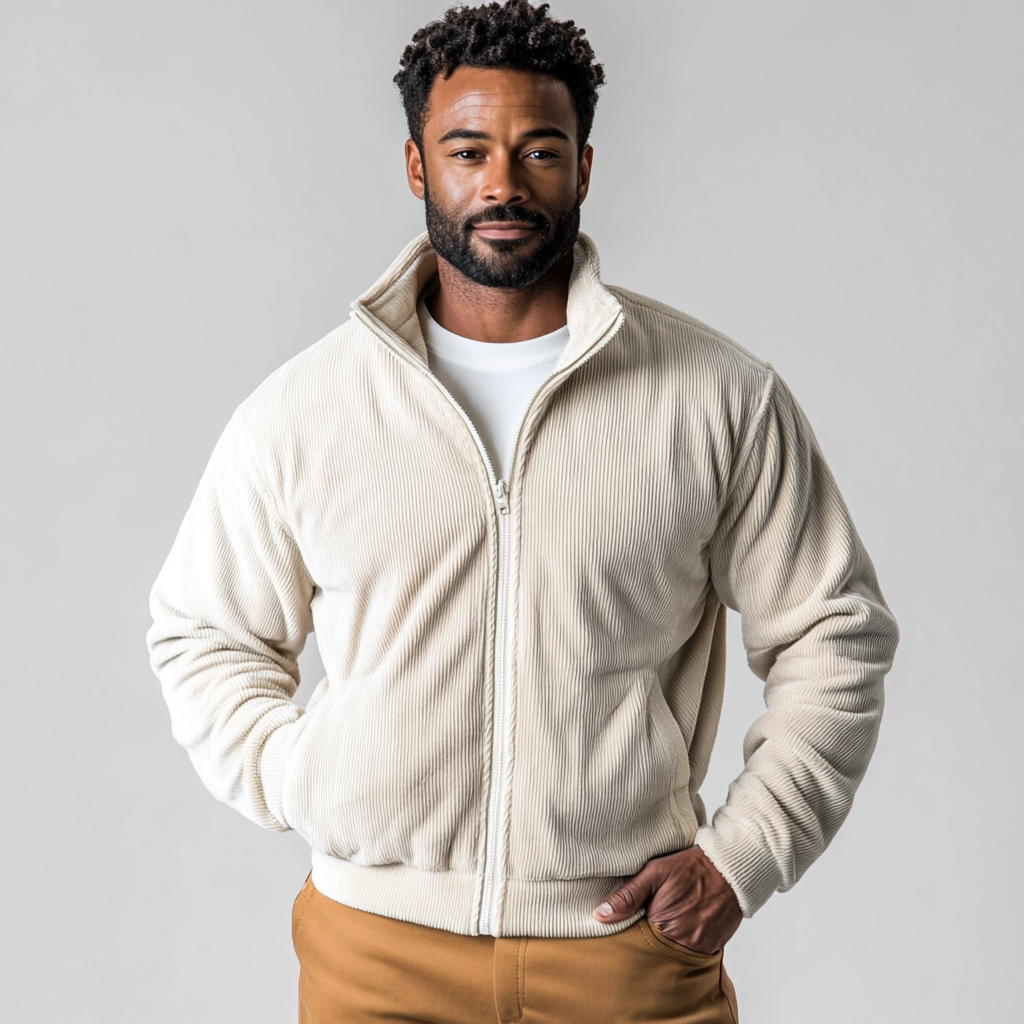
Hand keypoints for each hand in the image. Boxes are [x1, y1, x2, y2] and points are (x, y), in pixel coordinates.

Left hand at [593, 846, 742, 953]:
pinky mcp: (712, 949)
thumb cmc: (690, 867)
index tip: (630, 922)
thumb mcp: (655, 872)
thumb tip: (601, 915)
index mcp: (661, 924)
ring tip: (670, 920)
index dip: (630, 932)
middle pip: (654, 951)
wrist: (729, 869)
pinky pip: (692, 954)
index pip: (635, 941)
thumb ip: (628, 895)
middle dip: (648, 940)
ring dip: (667, 942)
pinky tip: (684, 925)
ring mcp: (698, 948)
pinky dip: (685, 943)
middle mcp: (681, 942)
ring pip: (673, 954)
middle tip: (651, 918)